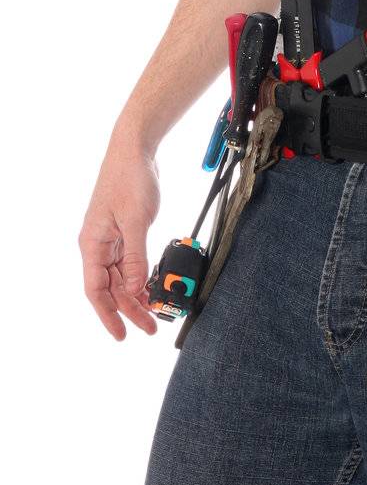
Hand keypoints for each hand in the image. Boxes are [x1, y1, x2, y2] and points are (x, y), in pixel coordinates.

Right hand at [79, 129, 161, 339]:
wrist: (136, 150)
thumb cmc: (129, 179)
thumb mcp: (135, 221)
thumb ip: (136, 258)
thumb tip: (136, 291)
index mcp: (92, 244)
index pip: (96, 290)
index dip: (107, 314)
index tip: (121, 335)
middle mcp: (98, 245)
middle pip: (112, 288)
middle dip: (129, 309)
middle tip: (150, 328)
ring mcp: (112, 239)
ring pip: (122, 277)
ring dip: (137, 295)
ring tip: (155, 313)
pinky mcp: (125, 232)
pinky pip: (131, 263)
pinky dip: (142, 277)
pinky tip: (153, 287)